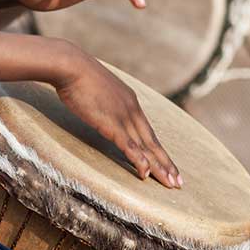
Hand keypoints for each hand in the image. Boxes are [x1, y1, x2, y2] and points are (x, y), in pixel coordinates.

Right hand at [54, 50, 181, 188]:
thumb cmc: (77, 74)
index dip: (158, 149)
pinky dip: (139, 160)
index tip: (167, 163)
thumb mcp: (96, 88)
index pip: (147, 130)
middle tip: (178, 181)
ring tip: (170, 184)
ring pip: (145, 147)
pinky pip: (128, 146)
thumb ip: (103, 100)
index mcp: (130, 101)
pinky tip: (145, 174)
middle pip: (152, 141)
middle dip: (166, 163)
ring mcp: (123, 116)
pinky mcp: (111, 123)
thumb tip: (99, 105)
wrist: (71, 65)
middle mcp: (132, 110)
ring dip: (159, 167)